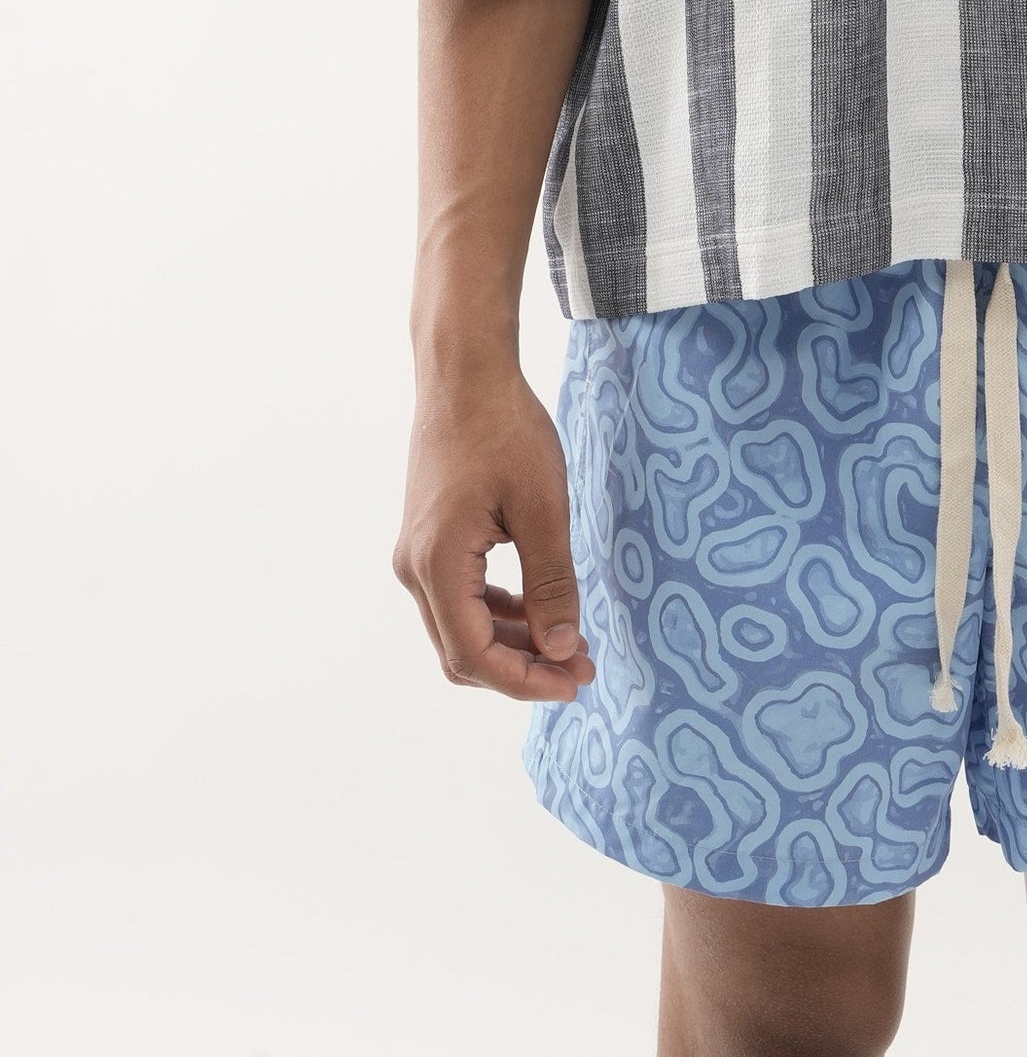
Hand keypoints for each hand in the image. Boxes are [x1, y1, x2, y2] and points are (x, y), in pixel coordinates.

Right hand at [393, 360, 596, 701]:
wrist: (465, 373)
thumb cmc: (505, 429)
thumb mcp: (542, 507)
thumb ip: (551, 583)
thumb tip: (560, 648)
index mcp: (438, 564)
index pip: (475, 656)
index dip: (525, 681)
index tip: (574, 684)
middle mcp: (415, 568)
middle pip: (462, 651)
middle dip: (522, 668)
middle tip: (580, 667)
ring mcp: (417, 553)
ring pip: (461, 626)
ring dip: (512, 642)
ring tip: (570, 642)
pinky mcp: (429, 538)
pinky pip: (460, 596)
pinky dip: (498, 612)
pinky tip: (540, 607)